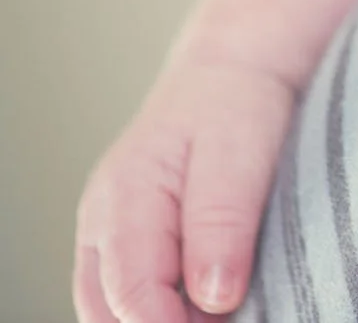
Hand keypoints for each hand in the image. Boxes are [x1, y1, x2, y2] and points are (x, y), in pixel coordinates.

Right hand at [75, 59, 297, 321]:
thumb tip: (213, 299)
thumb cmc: (237, 106)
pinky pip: (123, 291)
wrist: (230, 74)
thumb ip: (222, 225)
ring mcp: (106, 231)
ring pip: (108, 307)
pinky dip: (156, 305)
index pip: (131, 296)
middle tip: (224, 315)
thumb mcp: (239, 156)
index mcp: (126, 199)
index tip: (224, 320)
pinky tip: (198, 299)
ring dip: (156, 316)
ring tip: (216, 308)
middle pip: (108, 311)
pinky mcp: (125, 238)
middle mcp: (102, 220)